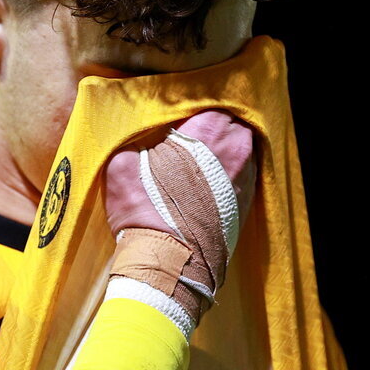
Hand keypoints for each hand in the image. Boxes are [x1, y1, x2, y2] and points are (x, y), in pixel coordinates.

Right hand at [104, 110, 255, 329]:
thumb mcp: (122, 168)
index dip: (194, 116)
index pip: (210, 106)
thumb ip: (133, 146)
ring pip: (241, 155)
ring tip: (198, 170)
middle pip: (232, 128)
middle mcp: (236, 151)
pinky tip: (206, 193)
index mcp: (209, 132)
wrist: (169, 263)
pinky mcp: (247, 207)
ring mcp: (246, 180)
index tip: (179, 128)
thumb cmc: (146, 212)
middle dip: (214, 134)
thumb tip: (137, 146)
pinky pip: (242, 181)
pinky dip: (228, 182)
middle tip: (191, 146)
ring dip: (223, 158)